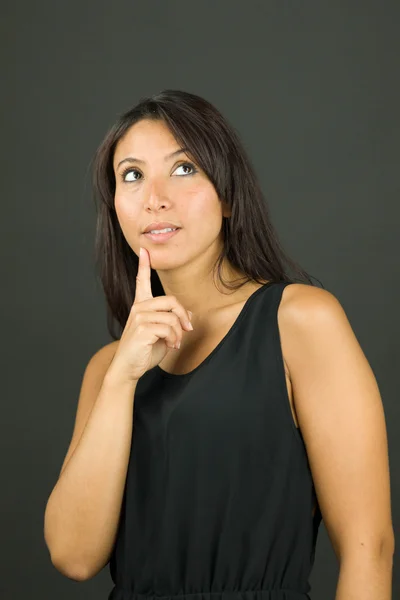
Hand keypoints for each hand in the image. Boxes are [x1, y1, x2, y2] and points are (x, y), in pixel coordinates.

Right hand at [108, 247, 193, 382]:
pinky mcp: (142, 328)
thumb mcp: (164, 335)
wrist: (128, 369)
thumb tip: (189, 315)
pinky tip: (171, 346)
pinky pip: (169, 328)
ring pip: (172, 317)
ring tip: (175, 343)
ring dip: (179, 333)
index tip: (144, 250)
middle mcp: (138, 308)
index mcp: (141, 306)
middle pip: (171, 301)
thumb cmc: (145, 352)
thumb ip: (174, 322)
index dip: (143, 265)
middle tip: (187, 330)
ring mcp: (139, 317)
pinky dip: (175, 339)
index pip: (142, 282)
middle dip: (183, 317)